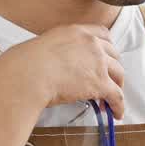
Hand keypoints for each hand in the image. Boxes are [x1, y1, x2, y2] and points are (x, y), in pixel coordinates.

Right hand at [3, 25, 125, 117]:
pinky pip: (116, 95)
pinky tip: (116, 113)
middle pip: (114, 55)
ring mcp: (98, 62)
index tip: (107, 56)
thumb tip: (55, 64)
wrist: (28, 74)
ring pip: (118, 74)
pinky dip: (118, 105)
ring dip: (116, 86)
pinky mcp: (100, 83)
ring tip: (109, 100)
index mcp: (77, 32)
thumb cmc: (26, 63)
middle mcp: (91, 43)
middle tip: (108, 81)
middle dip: (112, 69)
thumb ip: (58, 50)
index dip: (107, 47)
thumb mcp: (45, 45)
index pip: (102, 33)